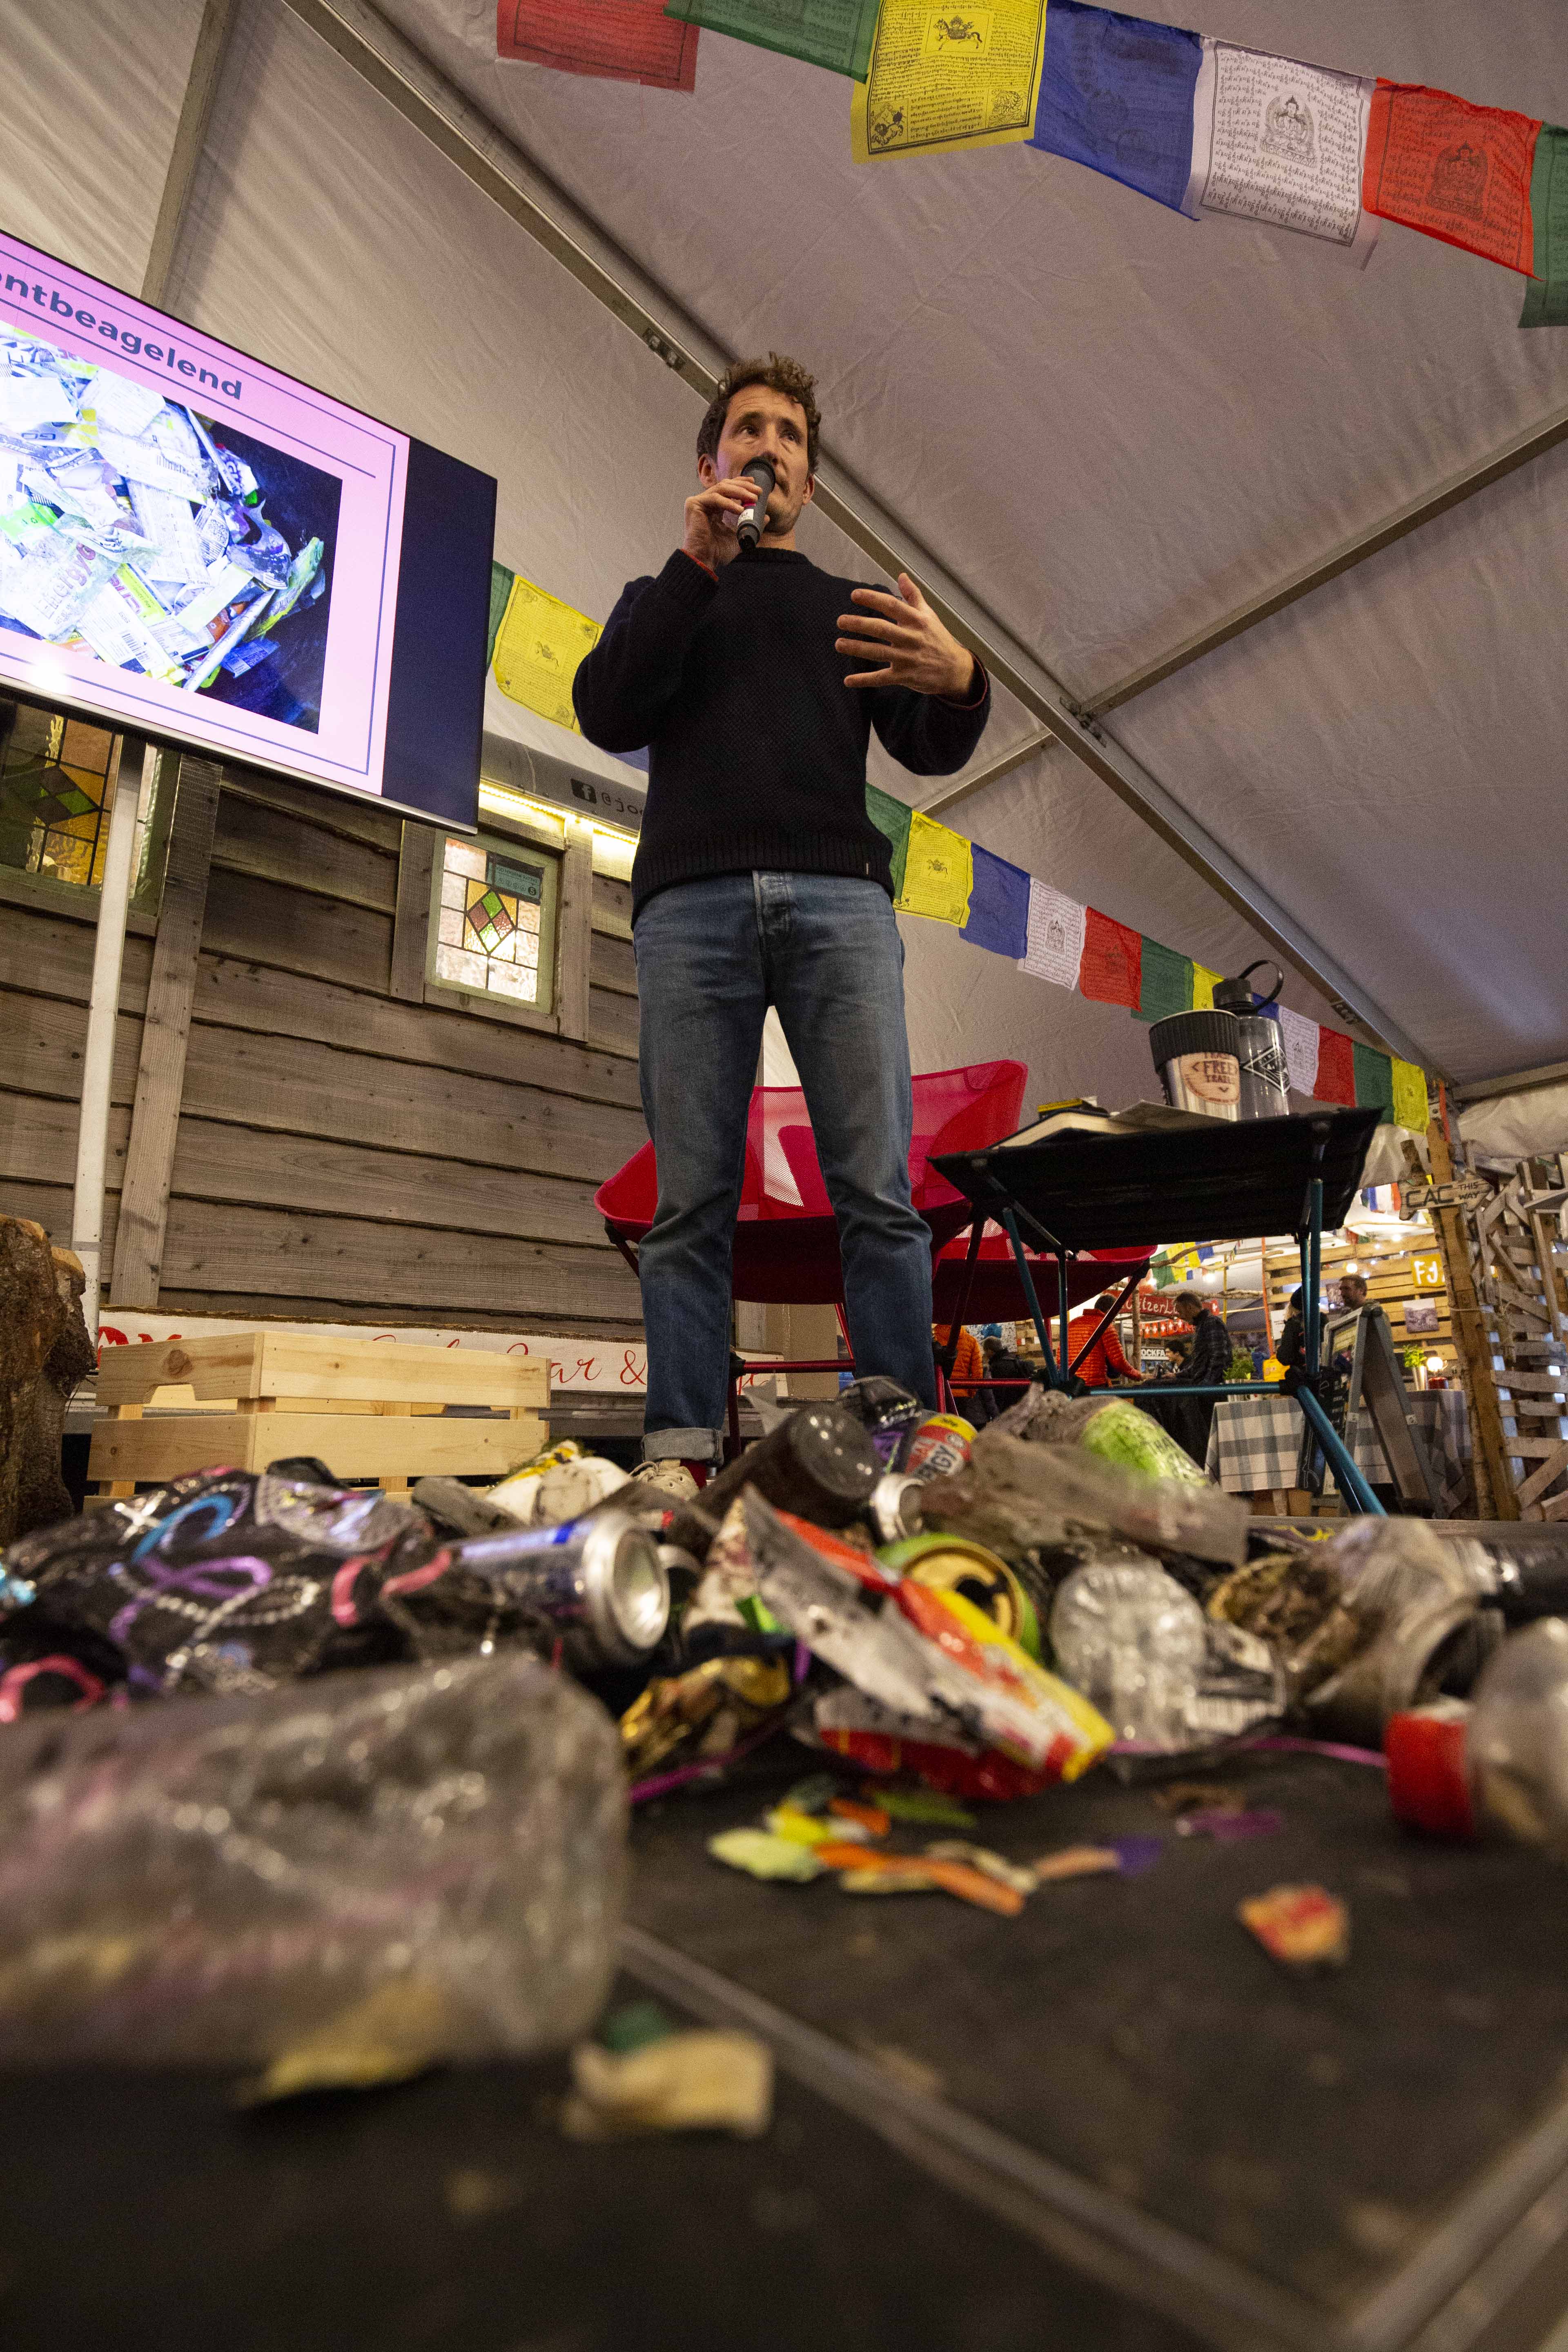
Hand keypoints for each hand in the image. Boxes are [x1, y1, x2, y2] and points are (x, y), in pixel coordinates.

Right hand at [682, 475, 762, 570]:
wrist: (705, 560)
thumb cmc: (718, 551)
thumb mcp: (740, 536)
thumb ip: (752, 526)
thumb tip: (766, 517)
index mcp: (714, 507)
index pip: (728, 488)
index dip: (742, 483)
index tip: (755, 484)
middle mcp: (706, 502)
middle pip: (726, 485)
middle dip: (744, 486)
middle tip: (759, 491)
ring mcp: (698, 502)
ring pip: (721, 488)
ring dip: (740, 491)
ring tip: (753, 498)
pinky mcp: (693, 504)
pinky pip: (715, 498)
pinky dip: (729, 503)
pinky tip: (740, 509)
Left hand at [836, 573, 976, 698]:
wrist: (954, 669)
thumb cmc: (937, 638)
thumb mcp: (929, 615)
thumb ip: (913, 595)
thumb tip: (901, 575)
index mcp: (918, 621)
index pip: (892, 606)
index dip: (873, 599)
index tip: (854, 595)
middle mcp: (912, 638)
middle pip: (882, 629)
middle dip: (860, 624)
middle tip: (840, 621)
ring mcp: (908, 658)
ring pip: (879, 652)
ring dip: (857, 648)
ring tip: (839, 644)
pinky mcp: (905, 676)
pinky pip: (881, 679)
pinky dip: (864, 680)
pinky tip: (847, 680)